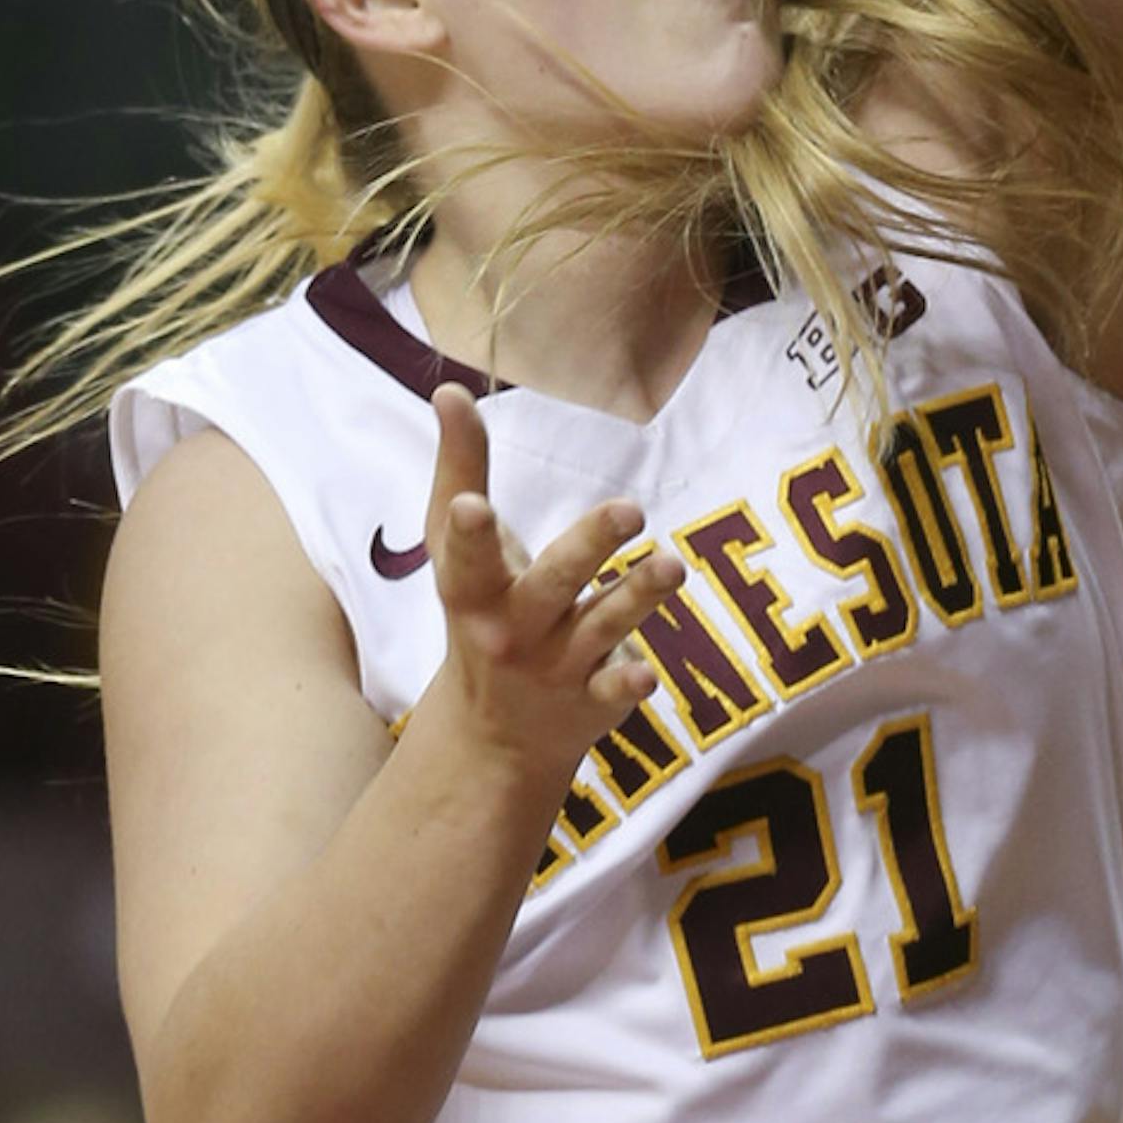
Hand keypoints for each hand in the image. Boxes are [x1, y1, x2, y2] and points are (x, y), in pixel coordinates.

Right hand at [424, 382, 679, 787]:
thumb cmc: (480, 610)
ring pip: (601, 626)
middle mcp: (513, 629)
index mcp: (474, 589)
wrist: (493, 735)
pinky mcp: (593, 699)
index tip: (472, 504)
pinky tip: (649, 673)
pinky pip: (613, 691)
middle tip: (629, 510)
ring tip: (672, 566)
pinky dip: (628, 683)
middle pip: (553, 584)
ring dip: (637, 599)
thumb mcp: (457, 552)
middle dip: (588, 548)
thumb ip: (459, 468)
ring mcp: (555, 667)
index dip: (468, 531)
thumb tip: (450, 388)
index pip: (466, 557)